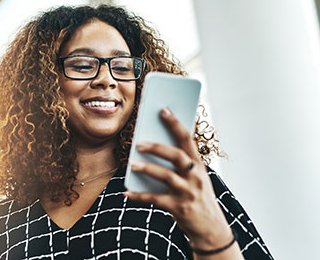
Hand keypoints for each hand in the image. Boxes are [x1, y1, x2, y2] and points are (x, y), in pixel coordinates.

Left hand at [124, 107, 233, 251]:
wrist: (212, 228)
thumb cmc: (199, 197)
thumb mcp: (196, 178)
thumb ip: (181, 164)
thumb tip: (154, 146)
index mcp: (199, 165)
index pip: (187, 139)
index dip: (175, 123)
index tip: (163, 110)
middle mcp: (195, 177)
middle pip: (176, 156)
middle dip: (157, 147)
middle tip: (139, 143)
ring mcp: (187, 192)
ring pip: (166, 176)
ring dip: (146, 168)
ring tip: (131, 164)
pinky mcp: (178, 208)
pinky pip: (155, 200)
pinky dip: (139, 196)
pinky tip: (126, 193)